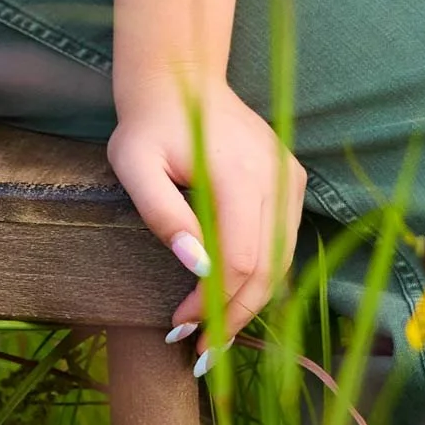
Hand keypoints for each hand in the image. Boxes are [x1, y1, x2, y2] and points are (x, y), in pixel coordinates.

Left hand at [108, 76, 305, 366]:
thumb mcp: (133, 162)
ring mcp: (289, 176)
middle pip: (267, 268)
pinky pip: (284, 240)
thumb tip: (195, 265)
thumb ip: (161, 213)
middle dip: (235, 315)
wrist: (179, 75)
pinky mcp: (291, 178)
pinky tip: (234, 292)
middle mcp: (274, 175)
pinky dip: (262, 273)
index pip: (238, 259)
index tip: (180, 325)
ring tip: (215, 330)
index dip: (214, 302)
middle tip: (200, 349)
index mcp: (237, 171)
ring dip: (250, 301)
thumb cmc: (149, 123)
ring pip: (282, 260)